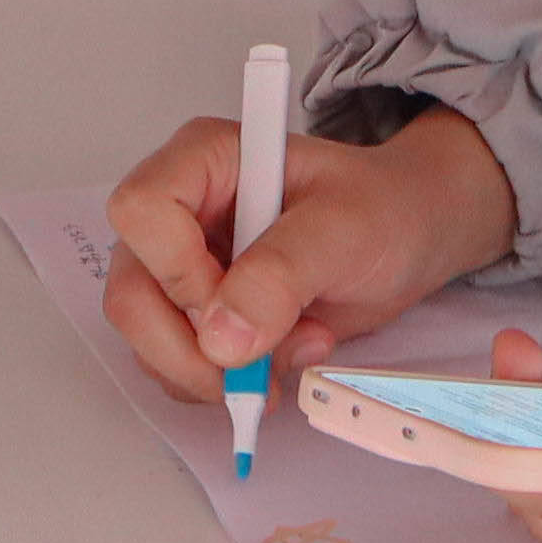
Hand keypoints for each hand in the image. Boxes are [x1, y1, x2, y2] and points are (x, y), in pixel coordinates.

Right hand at [101, 101, 518, 403]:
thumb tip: (221, 339)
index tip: (235, 308)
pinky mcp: (199, 313)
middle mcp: (179, 211)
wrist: (410, 234)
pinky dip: (230, 382)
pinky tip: (286, 355)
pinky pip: (178, 366)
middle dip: (191, 350)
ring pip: (147, 340)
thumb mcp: (345, 229)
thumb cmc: (383, 208)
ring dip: (219, 372)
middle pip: (131, 292)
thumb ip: (282, 275)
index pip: (141, 211)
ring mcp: (183, 266)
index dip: (178, 271)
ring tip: (298, 346)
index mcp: (203, 160)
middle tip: (257, 371)